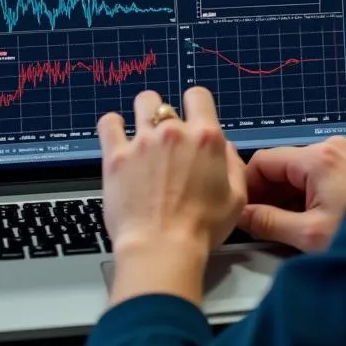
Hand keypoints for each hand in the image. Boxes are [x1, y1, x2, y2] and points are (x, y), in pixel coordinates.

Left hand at [97, 86, 246, 305]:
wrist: (162, 248)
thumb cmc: (201, 229)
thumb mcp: (236, 198)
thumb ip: (234, 165)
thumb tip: (225, 148)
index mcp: (205, 137)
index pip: (198, 96)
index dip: (195, 104)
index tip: (191, 116)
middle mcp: (173, 132)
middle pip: (165, 102)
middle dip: (166, 116)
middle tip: (166, 140)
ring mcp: (142, 142)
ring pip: (141, 104)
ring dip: (143, 115)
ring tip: (142, 135)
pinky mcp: (116, 156)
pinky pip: (109, 124)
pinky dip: (113, 125)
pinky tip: (117, 134)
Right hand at [238, 136, 345, 252]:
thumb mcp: (310, 235)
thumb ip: (269, 223)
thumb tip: (242, 216)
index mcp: (318, 157)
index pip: (262, 161)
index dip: (248, 188)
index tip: (241, 211)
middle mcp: (331, 148)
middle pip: (281, 165)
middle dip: (267, 195)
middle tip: (257, 225)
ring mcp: (345, 155)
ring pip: (299, 172)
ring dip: (286, 198)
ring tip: (281, 229)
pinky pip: (318, 176)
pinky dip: (306, 196)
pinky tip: (305, 222)